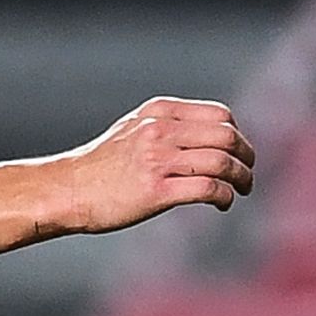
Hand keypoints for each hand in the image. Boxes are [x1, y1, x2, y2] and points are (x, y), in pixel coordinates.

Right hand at [56, 97, 254, 232]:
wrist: (67, 190)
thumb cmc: (100, 166)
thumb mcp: (133, 129)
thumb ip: (166, 126)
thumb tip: (206, 137)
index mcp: (159, 111)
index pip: (219, 115)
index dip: (236, 135)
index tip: (237, 153)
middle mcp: (160, 130)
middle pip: (227, 136)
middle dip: (246, 156)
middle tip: (248, 173)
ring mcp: (158, 159)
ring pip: (222, 162)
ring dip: (242, 178)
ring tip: (243, 189)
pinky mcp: (156, 190)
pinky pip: (207, 188)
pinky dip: (225, 196)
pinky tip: (223, 204)